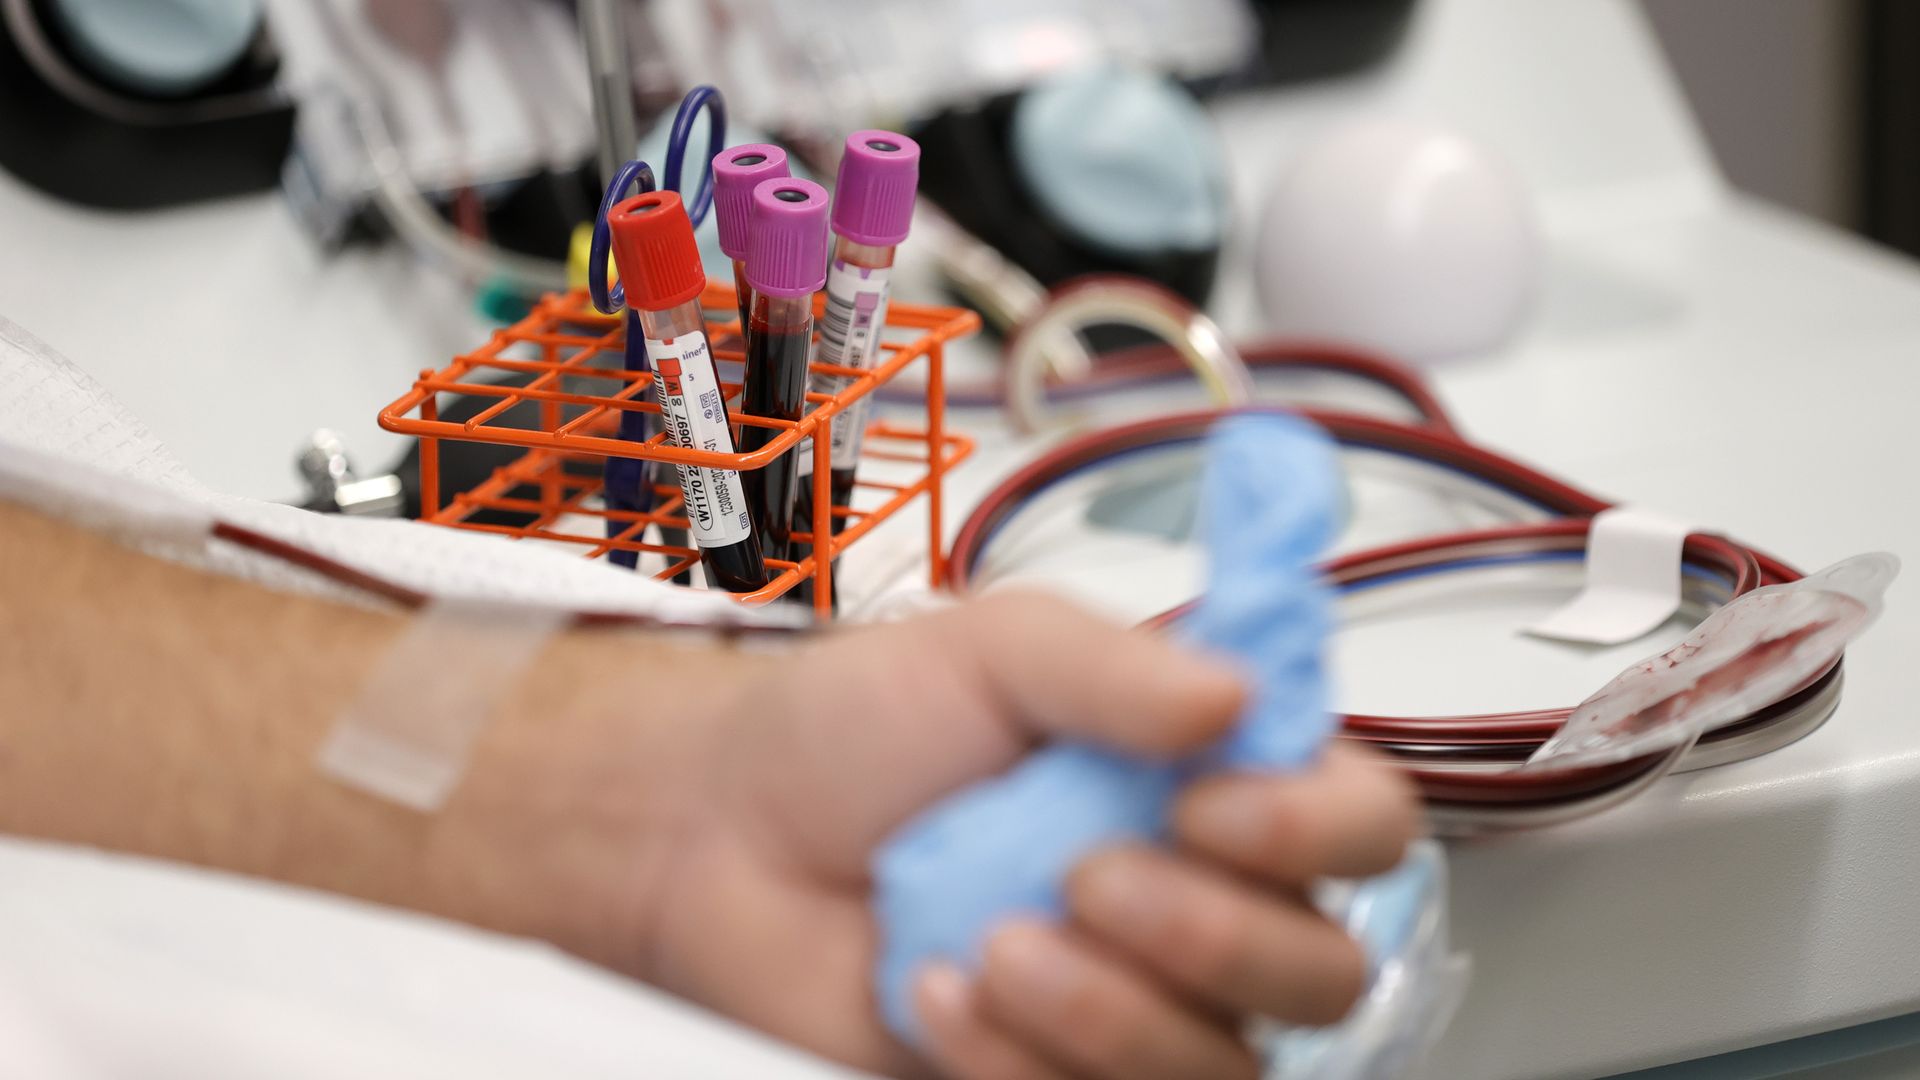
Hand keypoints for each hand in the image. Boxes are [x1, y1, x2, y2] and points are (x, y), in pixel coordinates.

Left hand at [454, 593, 1421, 1079]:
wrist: (717, 837)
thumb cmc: (847, 731)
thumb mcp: (984, 649)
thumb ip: (1115, 668)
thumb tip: (1236, 696)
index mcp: (1197, 778)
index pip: (1354, 819)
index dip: (1318, 827)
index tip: (1217, 806)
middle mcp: (1185, 896)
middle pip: (1320, 971)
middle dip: (1213, 935)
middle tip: (1089, 875)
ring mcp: (1125, 1000)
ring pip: (1222, 1063)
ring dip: (1107, 1009)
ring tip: (995, 939)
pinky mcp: (1051, 1074)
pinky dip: (1014, 1058)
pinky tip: (939, 991)